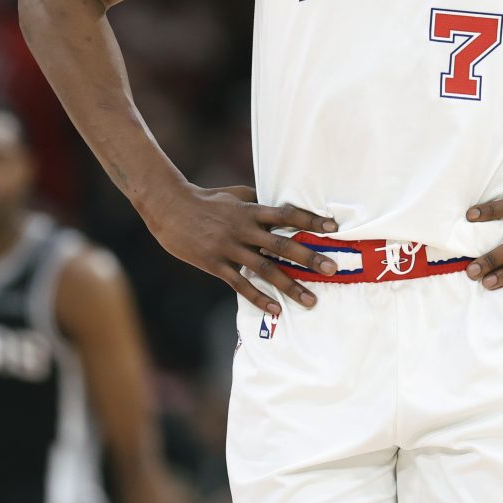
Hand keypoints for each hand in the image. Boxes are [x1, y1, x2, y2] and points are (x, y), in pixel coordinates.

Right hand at [141, 184, 340, 314]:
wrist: (169, 208)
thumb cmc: (205, 199)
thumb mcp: (235, 193)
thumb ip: (258, 201)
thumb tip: (281, 206)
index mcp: (250, 210)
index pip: (286, 214)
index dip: (311, 219)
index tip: (334, 227)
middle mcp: (243, 229)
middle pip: (281, 245)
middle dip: (308, 258)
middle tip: (332, 269)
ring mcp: (229, 248)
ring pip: (265, 269)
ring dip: (290, 286)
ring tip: (310, 300)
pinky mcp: (214, 264)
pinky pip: (240, 285)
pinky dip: (259, 298)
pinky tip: (276, 309)